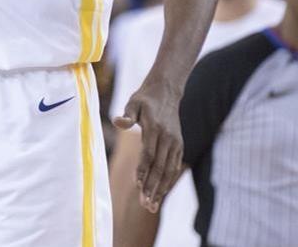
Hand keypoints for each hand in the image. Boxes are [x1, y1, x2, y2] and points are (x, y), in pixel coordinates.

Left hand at [113, 81, 184, 212]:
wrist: (166, 92)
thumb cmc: (144, 99)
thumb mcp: (133, 103)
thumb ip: (127, 115)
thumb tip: (118, 122)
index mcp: (155, 128)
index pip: (149, 154)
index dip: (143, 170)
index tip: (138, 186)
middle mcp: (168, 137)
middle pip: (159, 166)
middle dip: (152, 187)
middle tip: (145, 205)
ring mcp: (175, 142)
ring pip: (168, 170)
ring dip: (161, 189)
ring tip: (152, 205)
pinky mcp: (179, 145)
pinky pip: (174, 166)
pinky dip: (168, 180)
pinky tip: (161, 192)